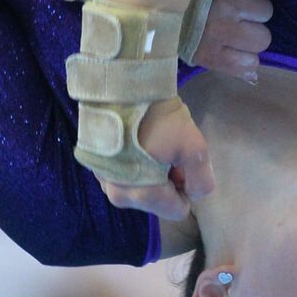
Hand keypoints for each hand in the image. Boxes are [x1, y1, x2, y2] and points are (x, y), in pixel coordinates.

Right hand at [94, 96, 214, 220]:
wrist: (122, 86)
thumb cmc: (158, 118)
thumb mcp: (194, 147)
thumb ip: (201, 179)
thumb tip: (195, 194)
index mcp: (141, 195)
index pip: (177, 211)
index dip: (187, 187)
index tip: (183, 162)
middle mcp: (117, 195)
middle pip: (158, 200)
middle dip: (168, 181)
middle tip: (169, 151)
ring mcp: (102, 181)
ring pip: (140, 189)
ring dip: (150, 173)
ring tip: (151, 143)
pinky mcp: (95, 166)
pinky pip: (123, 176)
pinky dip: (132, 165)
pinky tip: (135, 141)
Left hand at [192, 0, 272, 81]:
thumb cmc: (177, 21)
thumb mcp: (195, 50)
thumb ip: (226, 64)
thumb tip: (254, 76)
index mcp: (209, 51)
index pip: (250, 62)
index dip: (248, 55)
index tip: (240, 47)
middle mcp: (222, 28)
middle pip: (262, 38)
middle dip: (253, 31)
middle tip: (240, 22)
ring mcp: (229, 1)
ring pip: (265, 10)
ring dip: (254, 7)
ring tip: (238, 2)